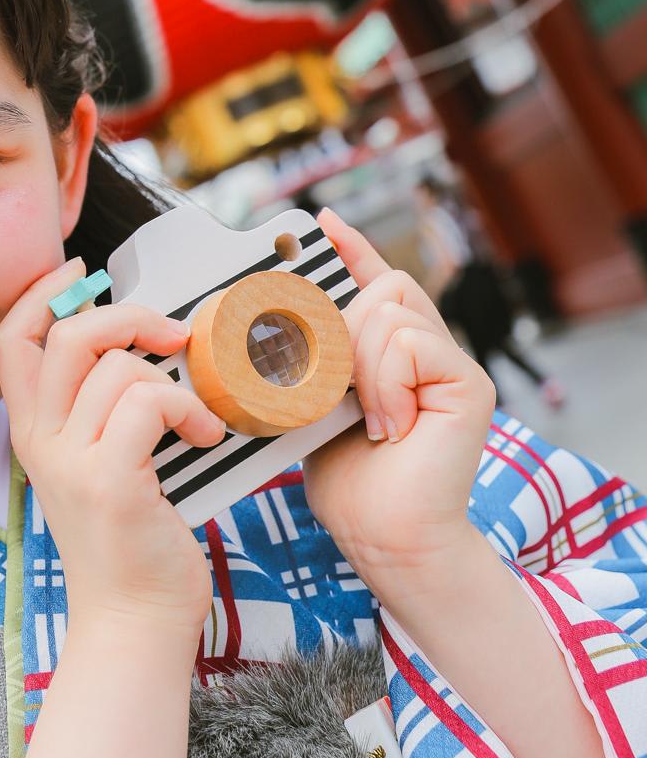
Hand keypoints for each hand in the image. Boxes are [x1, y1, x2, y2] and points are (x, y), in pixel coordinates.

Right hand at [0, 258, 225, 636]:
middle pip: (64, 336)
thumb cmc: (132, 541)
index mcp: (33, 433)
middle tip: (171, 335)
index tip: (78, 270)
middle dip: (126, 315)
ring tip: (196, 417)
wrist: (135, 622)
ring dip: (173, 379)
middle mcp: (40, 443)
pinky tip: (203, 436)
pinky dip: (188, 409)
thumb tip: (142, 343)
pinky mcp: (109, 482)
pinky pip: (147, 402)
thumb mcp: (97, 465)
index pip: (11, 339)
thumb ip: (100, 410)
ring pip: (116, 367)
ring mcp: (70, 463)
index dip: (40, 292)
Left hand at [302, 209, 495, 590]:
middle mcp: (429, 349)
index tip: (322, 223)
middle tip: (343, 393)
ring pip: (390, 311)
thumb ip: (317, 355)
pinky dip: (387, 382)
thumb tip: (288, 311)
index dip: (351, 249)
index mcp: (392, 351)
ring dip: (362, 366)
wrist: (383, 535)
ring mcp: (453, 363)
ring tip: (371, 419)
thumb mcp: (315, 399)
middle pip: (382, 287)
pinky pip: (409, 343)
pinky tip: (391, 424)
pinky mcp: (470, 382)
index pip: (374, 282)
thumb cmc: (347, 478)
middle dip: (345, 333)